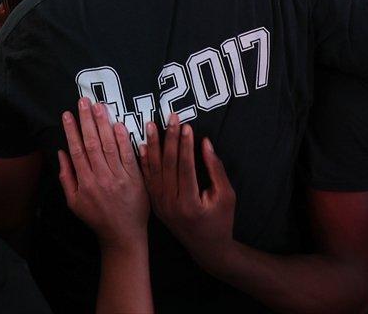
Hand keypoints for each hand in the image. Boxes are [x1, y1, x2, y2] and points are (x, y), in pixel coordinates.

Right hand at [57, 98, 148, 248]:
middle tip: (83, 101)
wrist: (122, 235)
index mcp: (84, 183)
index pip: (77, 150)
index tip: (68, 114)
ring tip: (98, 106)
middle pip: (92, 143)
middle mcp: (101, 178)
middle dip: (87, 120)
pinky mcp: (135, 179)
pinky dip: (123, 140)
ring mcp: (119, 178)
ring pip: (109, 146)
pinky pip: (128, 156)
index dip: (72, 130)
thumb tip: (61, 152)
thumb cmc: (96, 218)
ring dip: (103, 124)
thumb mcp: (74, 202)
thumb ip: (66, 177)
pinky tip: (118, 124)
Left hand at [141, 112, 235, 271]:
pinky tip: (141, 146)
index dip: (186, 145)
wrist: (206, 248)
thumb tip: (206, 143)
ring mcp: (160, 205)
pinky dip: (144, 162)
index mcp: (189, 203)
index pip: (185, 167)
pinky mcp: (155, 204)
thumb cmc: (221, 221)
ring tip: (151, 125)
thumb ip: (216, 169)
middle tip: (171, 118)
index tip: (187, 125)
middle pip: (168, 165)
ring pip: (154, 170)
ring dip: (152, 146)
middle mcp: (170, 204)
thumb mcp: (226, 196)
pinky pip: (148, 179)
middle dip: (170, 139)